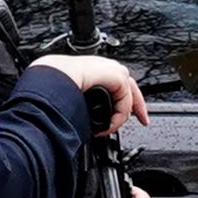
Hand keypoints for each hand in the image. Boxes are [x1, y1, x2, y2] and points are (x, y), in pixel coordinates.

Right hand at [35, 52, 150, 132]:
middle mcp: (106, 68)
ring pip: (127, 96)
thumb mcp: (72, 96)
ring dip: (120, 116)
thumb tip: (85, 119)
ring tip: (109, 129)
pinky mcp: (116, 76)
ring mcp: (112, 70)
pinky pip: (125, 100)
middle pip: (130, 89)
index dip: (123, 102)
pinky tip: (108, 126)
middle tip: (144, 120)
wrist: (54, 77)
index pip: (116, 86)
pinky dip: (118, 116)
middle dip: (137, 106)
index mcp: (95, 71)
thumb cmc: (54, 86)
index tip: (130, 115)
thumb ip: (83, 103)